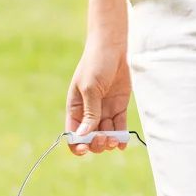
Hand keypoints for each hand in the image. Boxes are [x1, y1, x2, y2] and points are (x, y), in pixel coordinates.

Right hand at [65, 29, 132, 154]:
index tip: (85, 147)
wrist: (114, 47)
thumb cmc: (96, 63)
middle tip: (104, 138)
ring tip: (115, 140)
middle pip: (90, 137)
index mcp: (75, 108)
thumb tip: (83, 136)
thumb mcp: (90, 88)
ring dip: (109, 141)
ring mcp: (105, 110)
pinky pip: (119, 126)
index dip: (77, 144)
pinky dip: (121, 136)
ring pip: (105, 134)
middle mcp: (89, 112)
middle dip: (96, 143)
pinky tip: (122, 143)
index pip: (73, 133)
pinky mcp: (119, 107)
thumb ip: (90, 112)